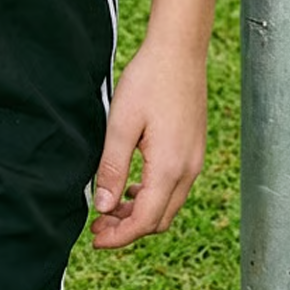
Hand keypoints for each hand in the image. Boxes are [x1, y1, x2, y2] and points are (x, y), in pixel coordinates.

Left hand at [90, 36, 207, 248]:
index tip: (95, 239)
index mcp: (169, 167)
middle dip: (128, 228)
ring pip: (168, 205)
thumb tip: (104, 208)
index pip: (145, 221)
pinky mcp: (193, 149)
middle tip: (97, 225)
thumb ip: (113, 168)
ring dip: (140, 213)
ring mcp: (194, 160)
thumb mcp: (121, 124)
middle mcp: (188, 170)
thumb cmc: (148, 81)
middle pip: (159, 219)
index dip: (119, 236)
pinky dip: (152, 196)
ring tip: (110, 207)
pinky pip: (174, 187)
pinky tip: (132, 186)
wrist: (179, 50)